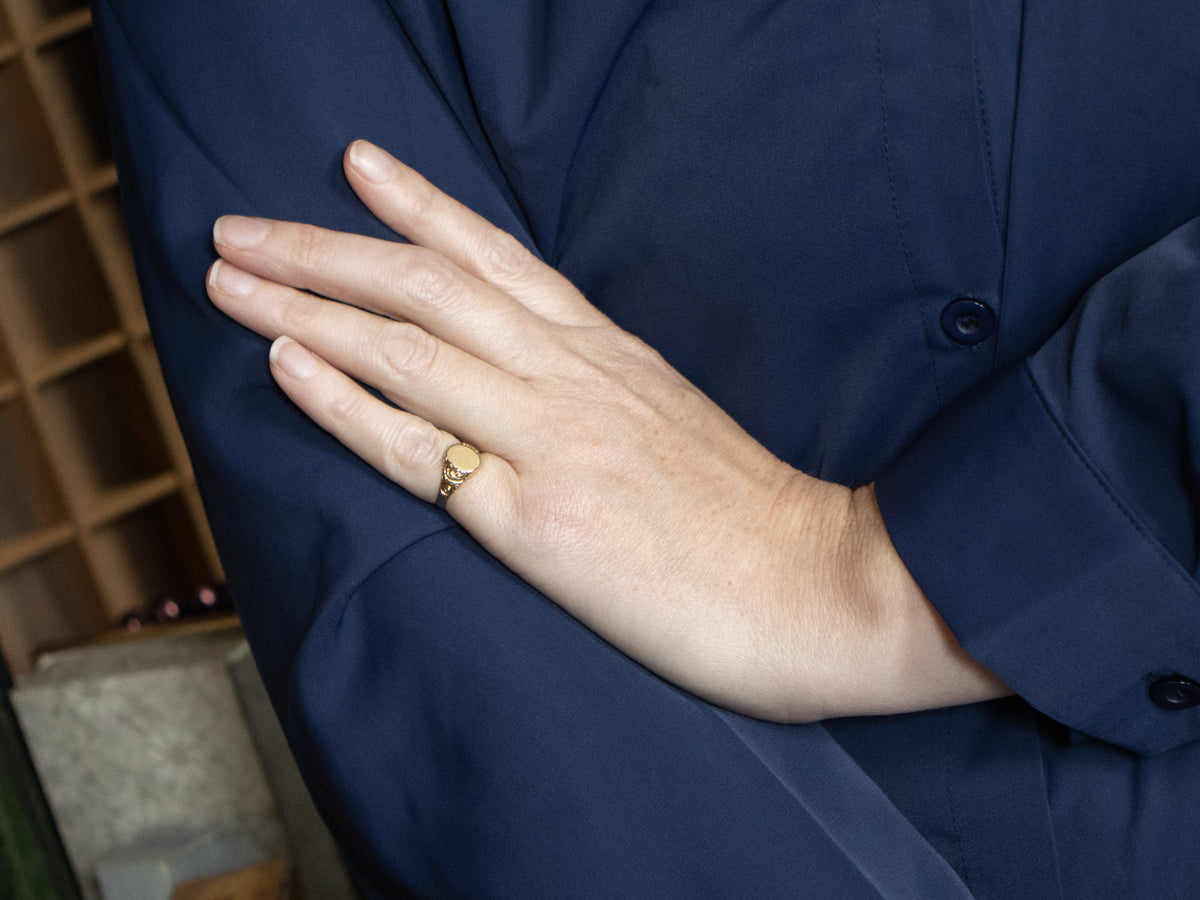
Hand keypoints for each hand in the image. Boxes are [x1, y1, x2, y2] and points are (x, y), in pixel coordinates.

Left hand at [207, 140, 1006, 720]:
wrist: (824, 586)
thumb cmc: (756, 517)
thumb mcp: (678, 420)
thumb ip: (606, 390)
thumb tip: (540, 378)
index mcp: (610, 354)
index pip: (498, 258)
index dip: (418, 207)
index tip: (354, 165)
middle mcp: (574, 378)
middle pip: (430, 287)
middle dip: (326, 249)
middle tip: (240, 227)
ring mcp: (553, 443)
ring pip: (410, 350)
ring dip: (308, 306)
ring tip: (229, 277)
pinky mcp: (538, 522)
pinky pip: (420, 452)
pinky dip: (345, 401)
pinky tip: (285, 363)